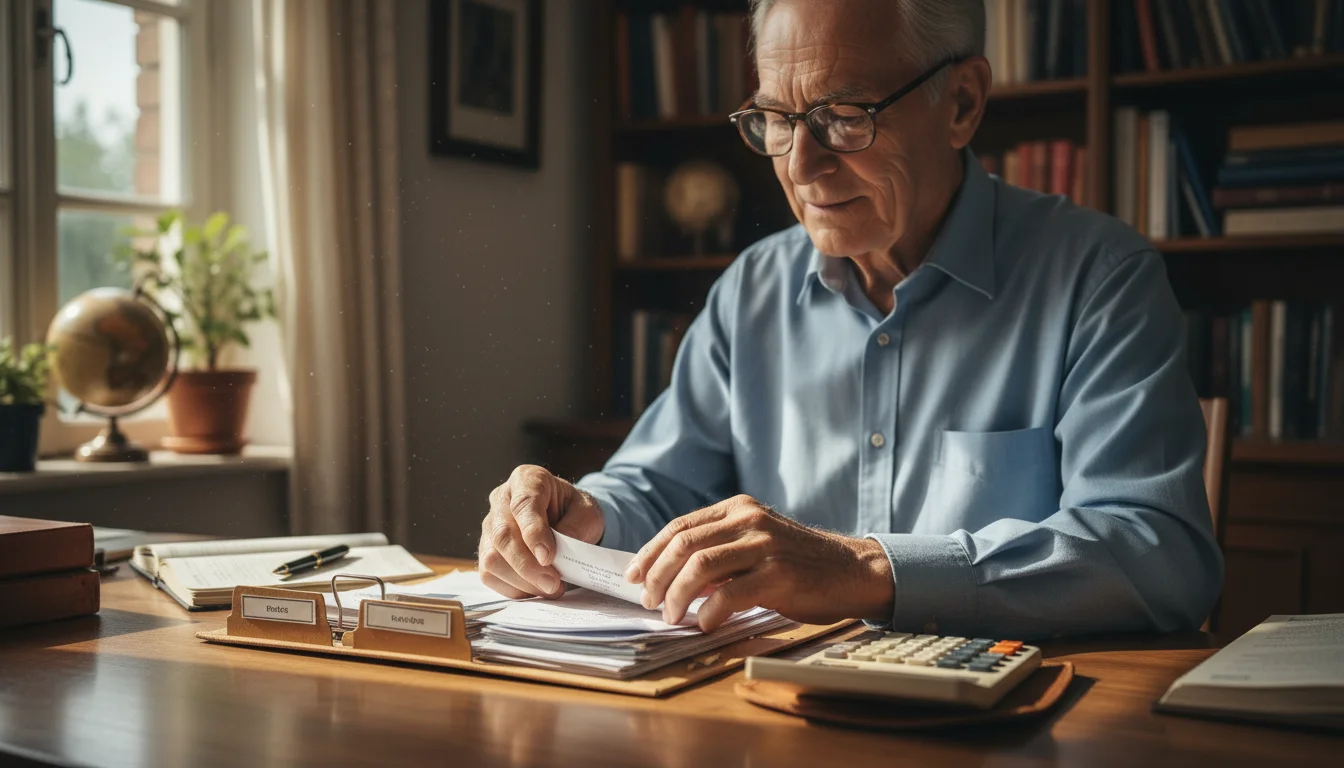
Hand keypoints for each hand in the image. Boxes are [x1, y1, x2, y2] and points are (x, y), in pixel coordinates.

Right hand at [478, 465, 605, 598]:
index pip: (524, 505)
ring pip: (492, 558)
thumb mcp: (587, 513)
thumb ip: (576, 528)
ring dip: (521, 581)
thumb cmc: (575, 511)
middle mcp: (502, 499)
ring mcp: (490, 525)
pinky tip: (534, 589)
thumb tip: (556, 555)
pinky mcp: (486, 549)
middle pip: (503, 535)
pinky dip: (513, 588)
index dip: (534, 533)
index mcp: (527, 479)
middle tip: (553, 584)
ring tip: (549, 588)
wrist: (566, 518)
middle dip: (528, 565)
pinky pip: (489, 574)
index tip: (549, 557)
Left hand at [624, 495, 893, 631]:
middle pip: (683, 544)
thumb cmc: (798, 564)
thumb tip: (668, 578)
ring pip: (700, 565)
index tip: (633, 576)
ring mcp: (764, 545)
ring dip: (676, 594)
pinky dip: (709, 611)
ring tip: (670, 615)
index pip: (680, 527)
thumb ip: (719, 553)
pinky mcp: (780, 574)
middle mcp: (748, 520)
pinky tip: (704, 624)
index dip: (650, 553)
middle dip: (657, 576)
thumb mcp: (755, 545)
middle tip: (648, 601)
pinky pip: (730, 593)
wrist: (851, 571)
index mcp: (737, 509)